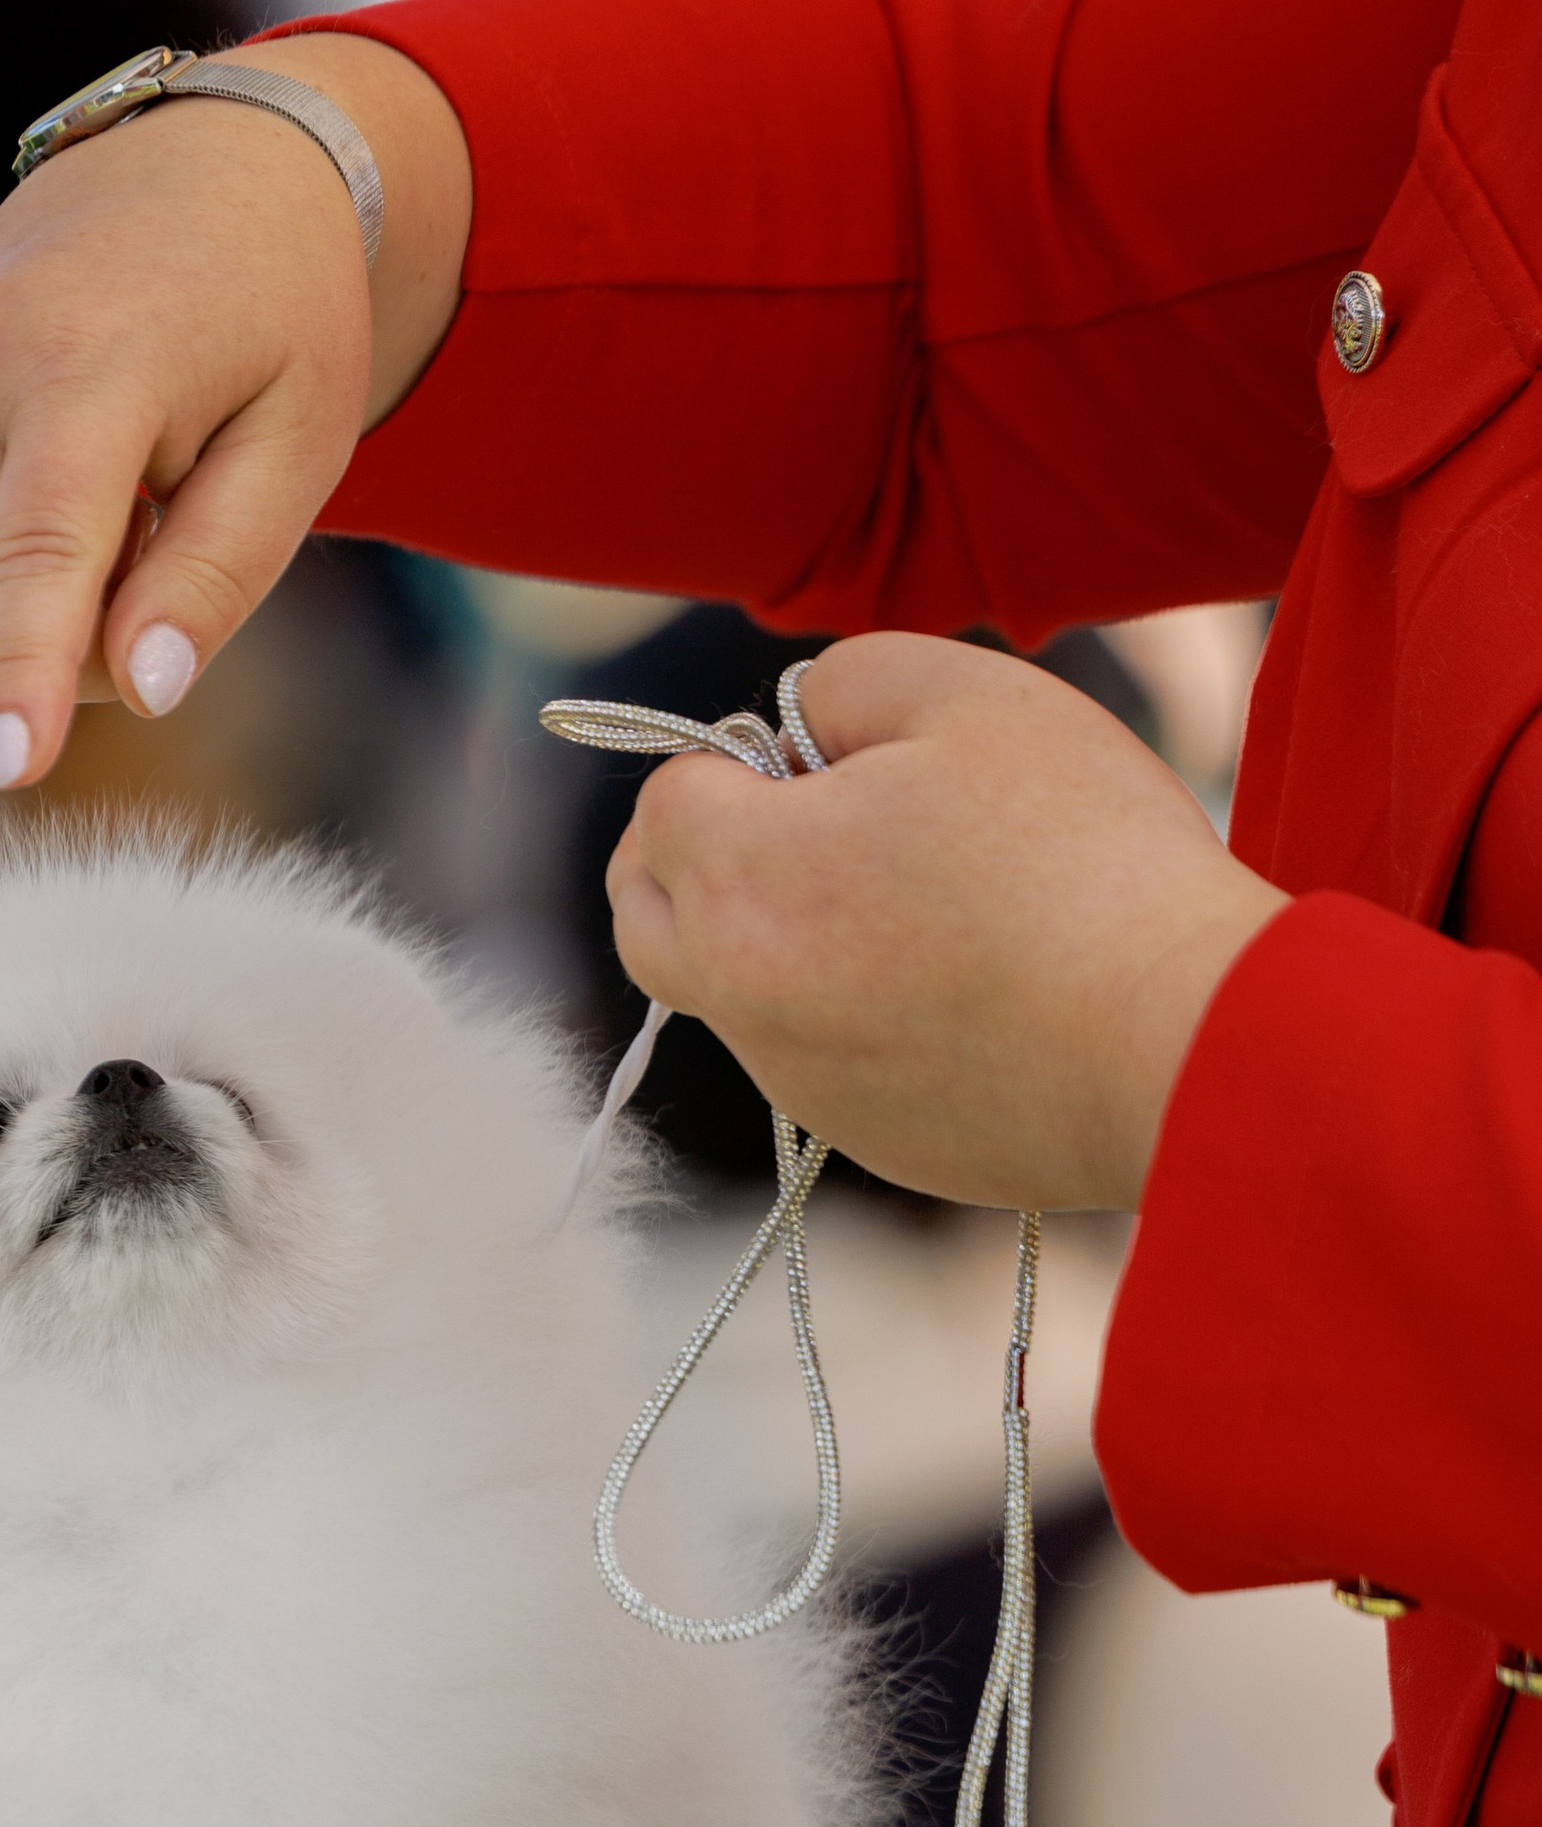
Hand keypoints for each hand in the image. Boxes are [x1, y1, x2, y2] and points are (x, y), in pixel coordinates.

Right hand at [0, 34, 471, 790]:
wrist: (195, 174)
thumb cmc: (271, 317)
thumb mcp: (299, 442)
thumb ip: (218, 573)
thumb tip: (142, 690)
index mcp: (90, 362)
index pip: (41, 546)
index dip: (27, 668)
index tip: (9, 767)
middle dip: (70, 648)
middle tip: (161, 561)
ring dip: (11, 618)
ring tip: (106, 523)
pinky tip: (33, 519)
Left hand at [607, 634, 1289, 1210]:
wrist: (1179, 1039)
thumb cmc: (1080, 853)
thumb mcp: (965, 694)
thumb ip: (842, 683)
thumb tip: (798, 727)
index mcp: (741, 880)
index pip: (662, 801)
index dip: (732, 761)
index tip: (821, 760)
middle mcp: (744, 998)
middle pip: (646, 916)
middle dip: (691, 857)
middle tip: (801, 821)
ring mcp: (805, 1084)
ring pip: (733, 996)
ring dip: (779, 938)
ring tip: (915, 900)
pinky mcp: (876, 1142)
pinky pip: (823, 1063)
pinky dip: (854, 1017)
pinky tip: (967, 983)